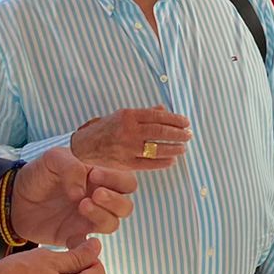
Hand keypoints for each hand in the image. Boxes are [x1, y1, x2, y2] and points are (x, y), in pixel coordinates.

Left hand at [11, 148, 136, 247]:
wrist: (13, 199)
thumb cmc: (38, 175)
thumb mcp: (53, 159)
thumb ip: (72, 167)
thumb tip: (83, 192)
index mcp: (99, 179)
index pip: (126, 182)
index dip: (116, 179)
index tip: (94, 175)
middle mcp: (99, 200)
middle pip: (125, 206)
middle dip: (114, 201)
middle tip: (93, 194)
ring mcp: (88, 219)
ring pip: (113, 224)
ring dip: (102, 216)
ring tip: (81, 205)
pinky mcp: (75, 236)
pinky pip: (90, 247)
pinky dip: (85, 243)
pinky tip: (71, 235)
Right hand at [70, 108, 192, 171]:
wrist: (84, 146)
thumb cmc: (106, 129)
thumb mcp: (123, 115)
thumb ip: (144, 114)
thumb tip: (164, 109)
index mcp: (128, 116)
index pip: (158, 116)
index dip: (175, 119)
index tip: (186, 122)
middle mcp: (128, 131)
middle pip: (160, 132)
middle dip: (178, 134)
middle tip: (189, 135)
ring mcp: (127, 148)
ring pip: (157, 148)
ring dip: (174, 148)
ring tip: (183, 148)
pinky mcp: (126, 163)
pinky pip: (149, 164)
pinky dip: (163, 162)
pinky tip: (172, 160)